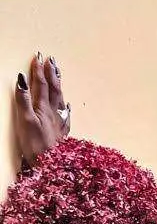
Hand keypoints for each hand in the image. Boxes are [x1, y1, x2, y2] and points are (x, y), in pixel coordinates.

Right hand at [14, 52, 70, 168]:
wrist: (52, 167)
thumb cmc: (36, 146)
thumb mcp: (25, 121)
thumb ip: (23, 100)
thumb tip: (22, 79)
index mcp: (43, 108)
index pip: (41, 85)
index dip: (38, 70)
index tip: (38, 56)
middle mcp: (54, 113)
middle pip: (54, 89)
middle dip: (51, 73)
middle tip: (51, 59)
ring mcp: (60, 123)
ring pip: (61, 99)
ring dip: (59, 85)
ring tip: (58, 74)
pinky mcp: (62, 133)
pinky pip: (66, 115)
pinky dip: (66, 107)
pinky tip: (68, 105)